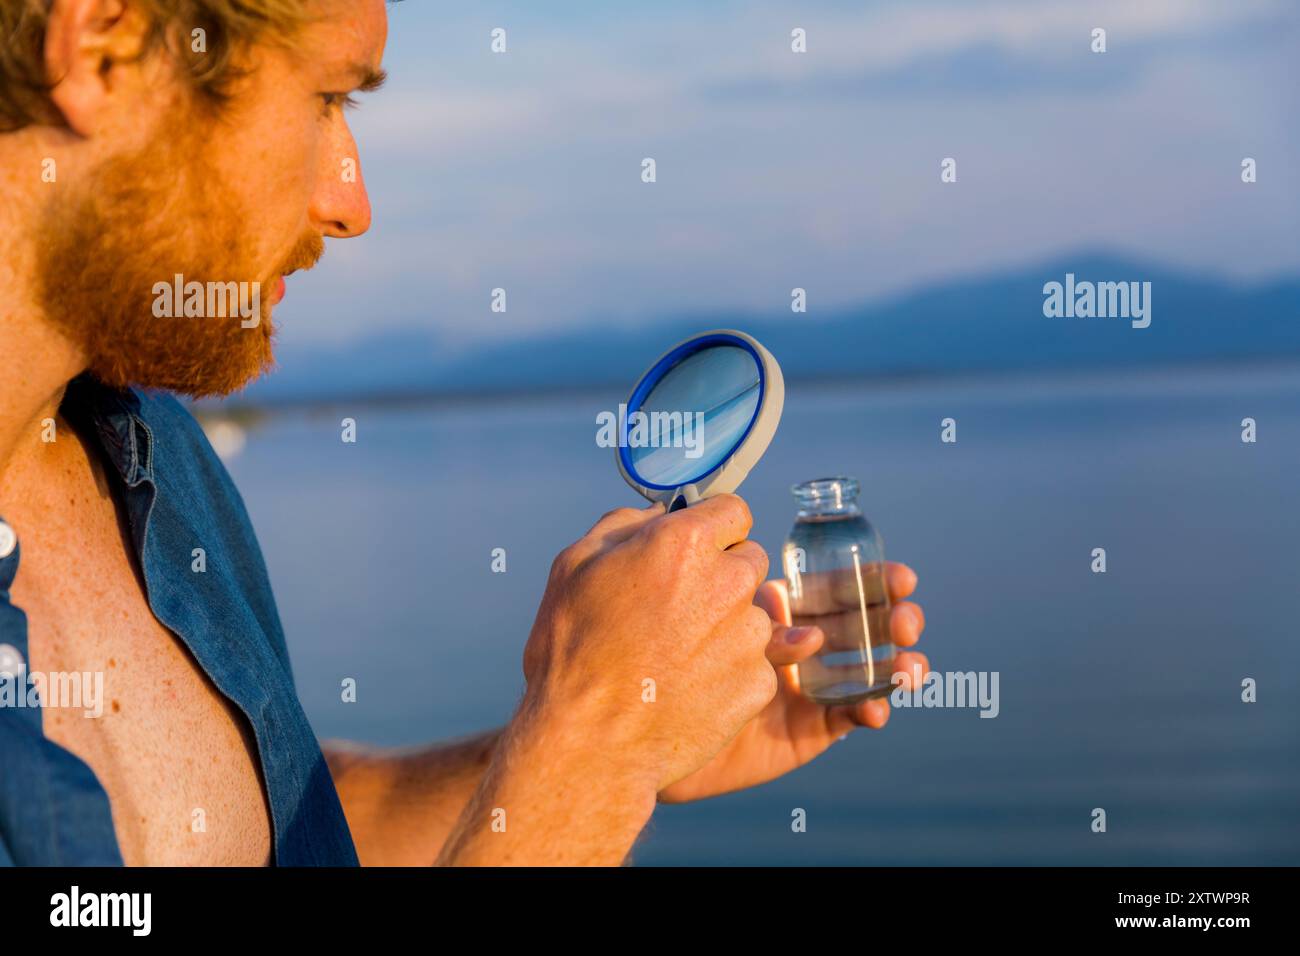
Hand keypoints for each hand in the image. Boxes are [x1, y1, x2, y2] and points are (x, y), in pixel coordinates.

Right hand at [520, 495, 778, 795]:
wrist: (589, 743)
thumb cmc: (574, 653)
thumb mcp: (573, 567)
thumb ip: (622, 525)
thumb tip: (656, 516)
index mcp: (684, 545)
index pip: (733, 511)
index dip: (712, 528)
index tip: (696, 548)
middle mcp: (727, 583)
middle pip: (748, 561)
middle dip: (720, 576)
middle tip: (676, 608)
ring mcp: (747, 636)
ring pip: (752, 615)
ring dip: (726, 627)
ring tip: (674, 655)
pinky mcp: (756, 683)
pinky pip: (753, 664)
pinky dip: (729, 673)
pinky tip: (687, 687)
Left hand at [658, 562, 927, 803]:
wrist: (642, 728)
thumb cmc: (660, 660)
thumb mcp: (700, 618)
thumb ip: (741, 608)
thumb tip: (792, 613)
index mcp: (781, 607)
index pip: (836, 586)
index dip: (872, 580)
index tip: (901, 577)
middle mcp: (801, 643)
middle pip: (862, 624)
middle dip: (893, 618)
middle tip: (908, 619)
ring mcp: (808, 685)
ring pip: (866, 668)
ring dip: (896, 663)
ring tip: (909, 666)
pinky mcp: (808, 728)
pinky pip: (847, 717)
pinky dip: (869, 710)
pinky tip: (877, 709)